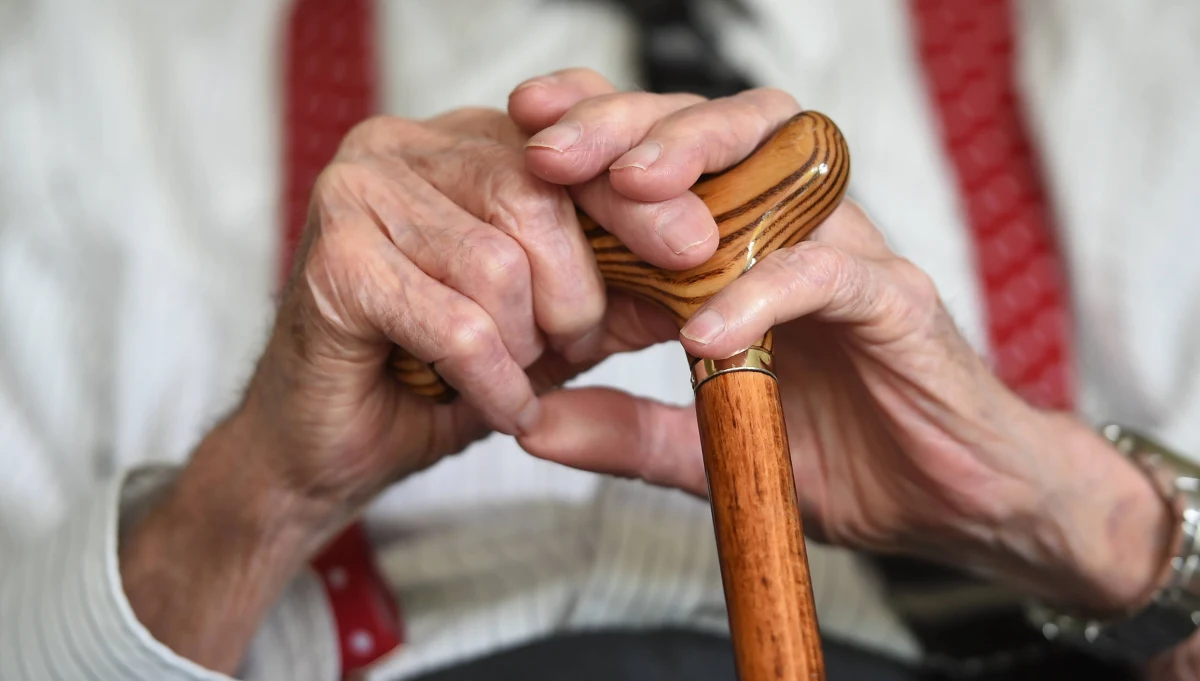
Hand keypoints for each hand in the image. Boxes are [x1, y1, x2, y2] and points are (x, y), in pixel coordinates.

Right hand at [118, 69, 806, 671]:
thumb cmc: (436, 375)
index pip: (568, 142)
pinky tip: (495, 405)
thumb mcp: (549, 324)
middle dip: (576, 294)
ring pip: (499, 264)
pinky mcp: (333, 258)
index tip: (696, 249)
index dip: (638, 197)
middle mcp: (402, 146)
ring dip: (526, 345)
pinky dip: (492, 380)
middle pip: (538, 196)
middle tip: (571, 349)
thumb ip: (615, 285)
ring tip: (513, 376)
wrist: (330, 445)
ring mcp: (357, 192)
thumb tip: (705, 259)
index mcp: (457, 143)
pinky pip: (458, 323)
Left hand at [513, 74, 1173, 617]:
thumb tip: (531, 423)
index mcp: (743, 251)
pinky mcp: (896, 302)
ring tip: (622, 190)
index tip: (523, 134)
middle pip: (713, 132)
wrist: (957, 504)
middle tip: (552, 149)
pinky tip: (704, 329)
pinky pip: (827, 274)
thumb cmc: (846, 457)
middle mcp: (793, 234)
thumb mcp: (712, 447)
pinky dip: (762, 293)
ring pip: (777, 165)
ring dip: (694, 162)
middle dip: (627, 124)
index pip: (668, 159)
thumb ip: (627, 430)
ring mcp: (847, 258)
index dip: (597, 131)